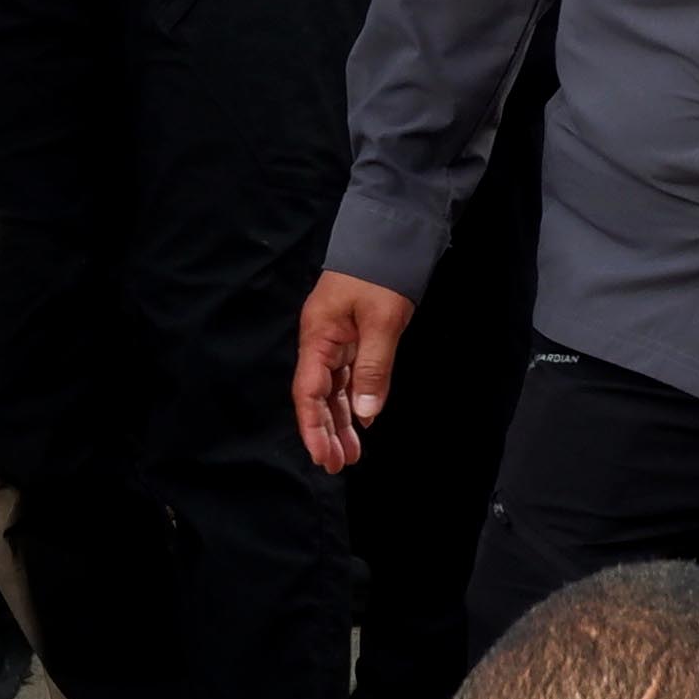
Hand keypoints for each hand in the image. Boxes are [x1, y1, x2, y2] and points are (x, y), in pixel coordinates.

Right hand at [293, 271, 415, 473]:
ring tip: (351, 454)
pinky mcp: (352, 335)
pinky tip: (360, 421)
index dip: (313, 427)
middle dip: (325, 431)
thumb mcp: (382, 321)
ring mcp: (336, 338)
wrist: (390, 233)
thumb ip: (373, 369)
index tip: (322, 457)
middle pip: (317, 395)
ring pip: (333, 388)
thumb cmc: (381, 274)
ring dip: (340, 420)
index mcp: (318, 336)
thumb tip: (365, 416)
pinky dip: (353, 400)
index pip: (308, 392)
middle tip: (338, 465)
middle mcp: (321, 341)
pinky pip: (348, 375)